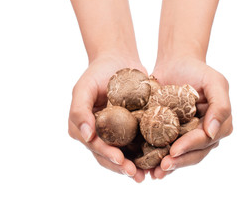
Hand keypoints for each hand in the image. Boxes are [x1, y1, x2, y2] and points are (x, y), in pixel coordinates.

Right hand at [68, 54, 146, 182]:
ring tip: (149, 175)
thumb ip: (79, 110)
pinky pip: (138, 141)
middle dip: (123, 167)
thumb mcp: (83, 88)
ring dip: (136, 165)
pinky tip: (157, 159)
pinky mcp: (132, 127)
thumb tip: (85, 136)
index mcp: (84, 129)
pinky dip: (146, 152)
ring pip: (125, 153)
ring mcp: (116, 132)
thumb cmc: (97, 72)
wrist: (118, 60)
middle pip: (110, 155)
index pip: (95, 147)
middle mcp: (100, 134)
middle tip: (138, 176)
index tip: (121, 161)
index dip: (107, 156)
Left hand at [150, 57, 232, 178]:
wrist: (176, 63)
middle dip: (178, 162)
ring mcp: (187, 135)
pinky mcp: (171, 132)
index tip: (174, 151)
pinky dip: (157, 157)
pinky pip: (165, 147)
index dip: (190, 147)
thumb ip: (221, 106)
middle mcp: (204, 133)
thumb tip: (213, 133)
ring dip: (168, 166)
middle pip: (193, 153)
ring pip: (180, 155)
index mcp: (217, 125)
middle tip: (162, 168)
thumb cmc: (197, 70)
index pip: (205, 140)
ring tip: (154, 174)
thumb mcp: (215, 82)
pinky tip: (146, 165)